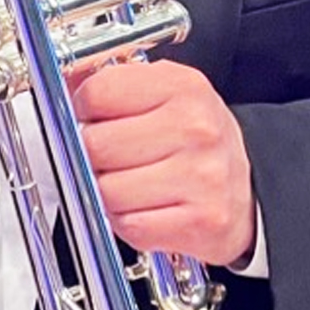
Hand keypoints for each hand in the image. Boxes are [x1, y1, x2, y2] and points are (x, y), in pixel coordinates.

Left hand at [71, 59, 254, 266]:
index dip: (83, 110)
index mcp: (183, 87)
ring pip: (107, 190)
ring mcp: (202, 176)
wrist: (249, 189)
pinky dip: (126, 221)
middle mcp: (197, 128)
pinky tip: (144, 208)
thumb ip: (111, 84)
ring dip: (107, 193)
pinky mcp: (203, 220)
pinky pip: (130, 225)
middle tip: (111, 158)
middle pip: (96, 145)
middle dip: (92, 155)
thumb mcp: (163, 94)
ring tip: (130, 184)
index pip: (98, 93)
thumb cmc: (195, 141)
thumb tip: (60, 86)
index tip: (94, 118)